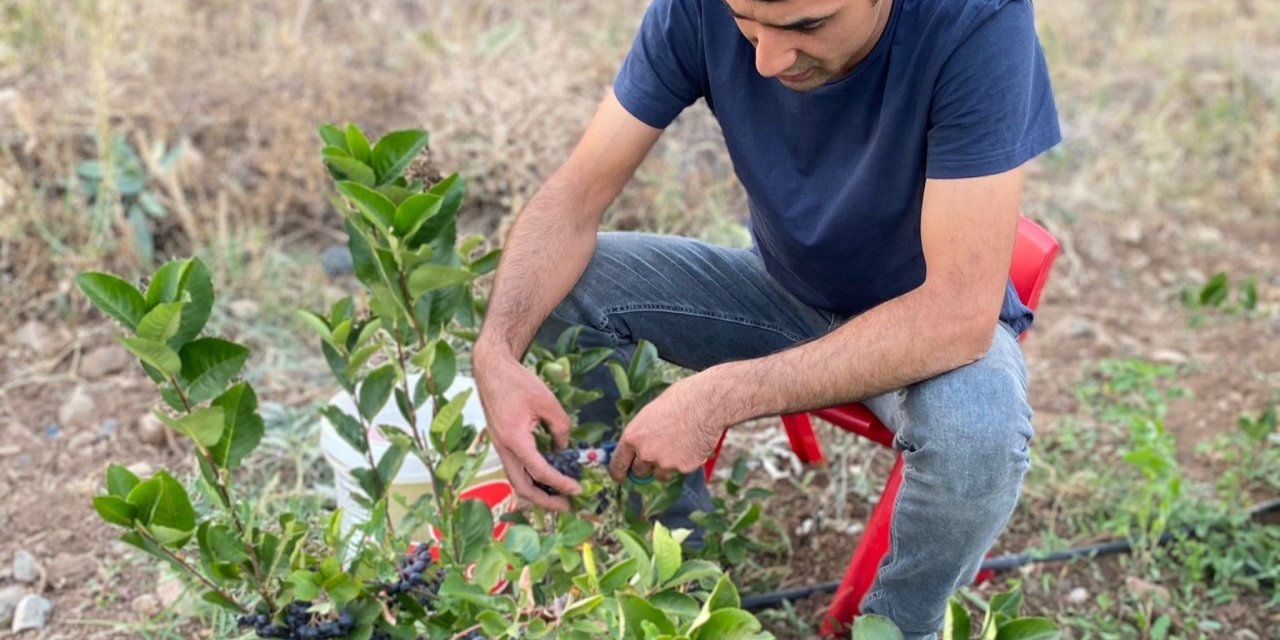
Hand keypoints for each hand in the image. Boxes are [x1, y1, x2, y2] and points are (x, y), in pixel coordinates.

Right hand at [474, 349, 580, 510]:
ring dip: (537, 492)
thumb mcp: (547, 402)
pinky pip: (516, 469)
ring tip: (558, 496)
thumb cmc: (517, 382)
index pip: (540, 471)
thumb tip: (565, 448)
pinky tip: (547, 477)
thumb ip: (561, 427)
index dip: (561, 483)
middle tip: (567, 505)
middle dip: (545, 501)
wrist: (491, 370)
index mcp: (515, 439)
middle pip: (522, 487)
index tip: (578, 490)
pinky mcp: (502, 443)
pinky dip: (531, 479)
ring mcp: (500, 447)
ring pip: (517, 481)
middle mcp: (504, 448)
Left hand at [608, 375, 727, 483]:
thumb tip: (637, 447)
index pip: (618, 463)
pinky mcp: (684, 468)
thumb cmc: (680, 400)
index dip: (618, 471)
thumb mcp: (651, 413)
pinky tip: (692, 444)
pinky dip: (685, 462)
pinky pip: (680, 471)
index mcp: (633, 436)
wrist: (707, 403)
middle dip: (646, 466)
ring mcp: (665, 463)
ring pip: (660, 474)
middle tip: (658, 453)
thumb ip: (641, 433)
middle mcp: (646, 453)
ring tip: (679, 444)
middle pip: (639, 472)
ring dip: (666, 466)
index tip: (620, 476)